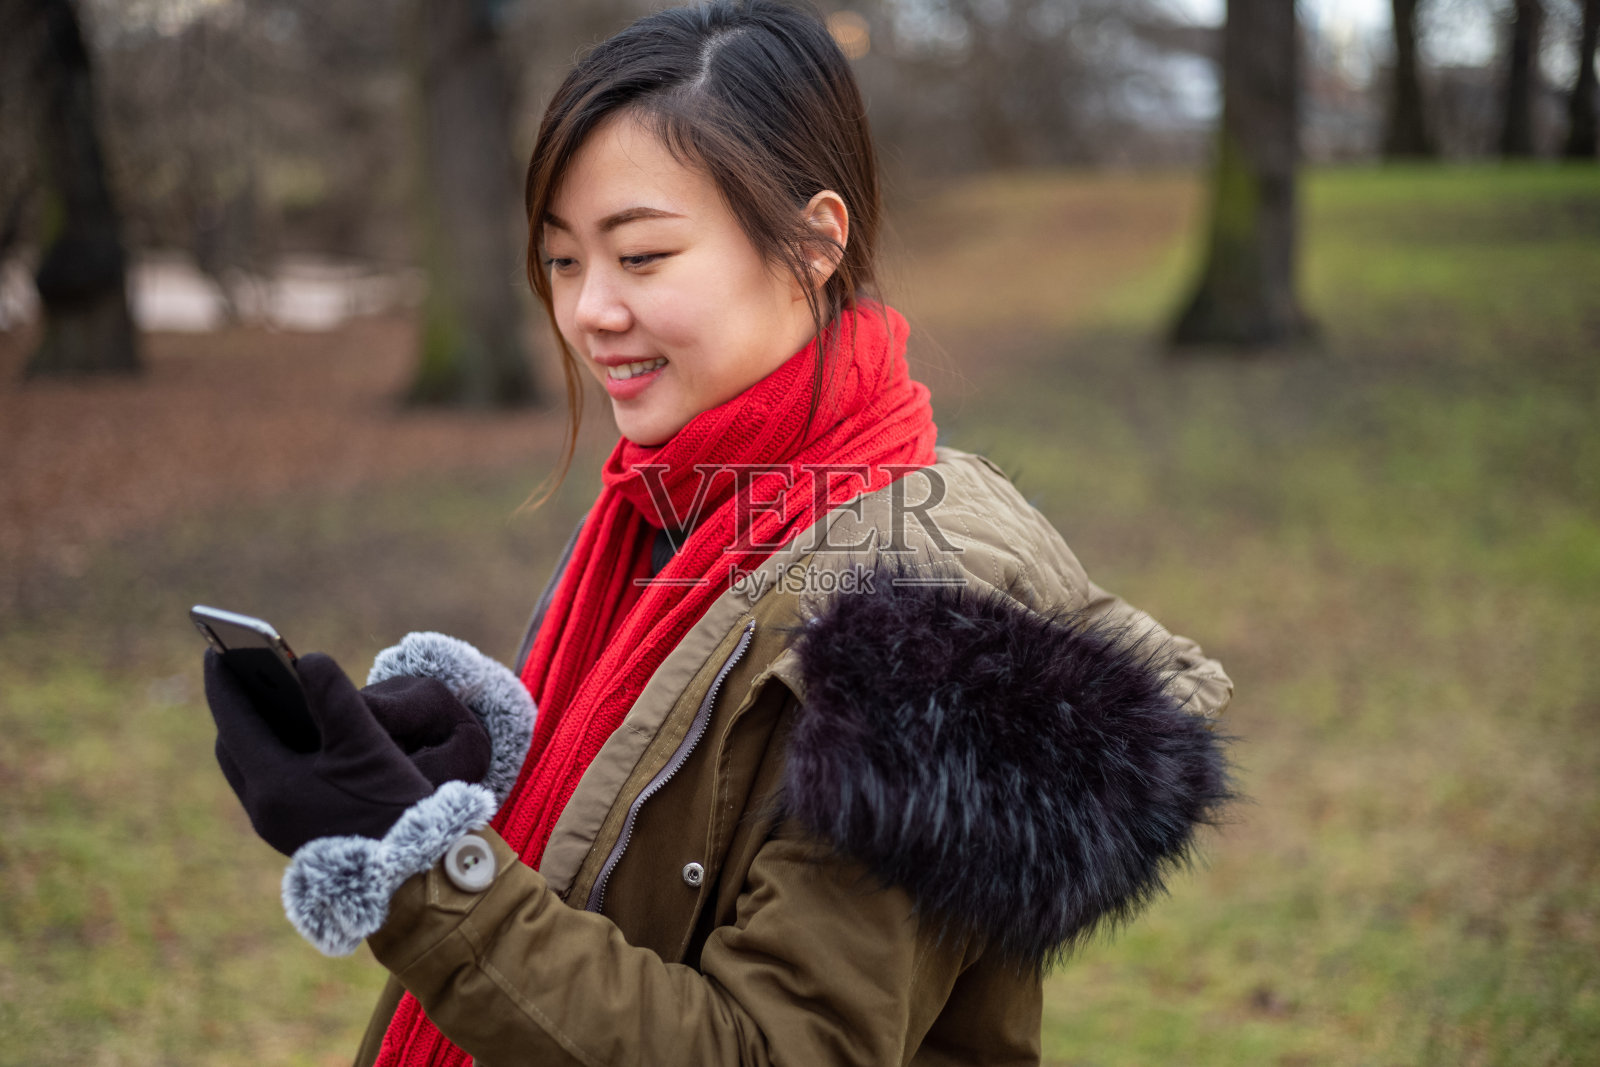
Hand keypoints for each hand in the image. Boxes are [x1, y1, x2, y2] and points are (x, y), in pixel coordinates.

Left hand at [206, 650, 490, 854]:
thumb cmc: (393, 807)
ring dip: (258, 731)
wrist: (414, 873)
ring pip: (251, 766)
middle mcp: (264, 809)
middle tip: (244, 671)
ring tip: (271, 696)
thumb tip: (307, 660)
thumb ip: (334, 696)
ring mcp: (278, 825)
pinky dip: (277, 752)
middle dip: (237, 707)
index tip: (217, 650)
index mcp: (274, 786)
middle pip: (234, 747)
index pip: (234, 722)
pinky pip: (271, 782)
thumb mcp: (367, 743)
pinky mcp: (296, 832)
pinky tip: (302, 736)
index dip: (224, 682)